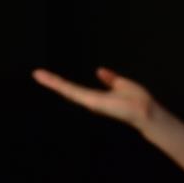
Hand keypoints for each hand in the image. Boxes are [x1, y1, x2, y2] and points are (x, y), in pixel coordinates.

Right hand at [32, 67, 156, 127]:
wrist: (146, 111)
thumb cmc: (138, 101)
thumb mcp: (121, 84)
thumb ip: (110, 79)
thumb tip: (99, 71)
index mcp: (98, 98)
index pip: (77, 89)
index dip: (65, 83)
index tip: (52, 76)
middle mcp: (91, 101)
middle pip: (68, 90)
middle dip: (53, 83)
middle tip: (37, 74)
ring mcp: (89, 102)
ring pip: (67, 90)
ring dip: (52, 82)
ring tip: (37, 74)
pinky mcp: (89, 101)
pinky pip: (71, 90)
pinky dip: (58, 84)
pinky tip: (46, 77)